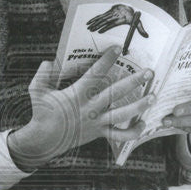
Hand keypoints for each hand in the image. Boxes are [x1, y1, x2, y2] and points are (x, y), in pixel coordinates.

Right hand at [7, 47, 155, 171]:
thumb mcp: (37, 91)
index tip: (118, 48)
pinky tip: (142, 123)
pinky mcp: (99, 134)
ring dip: (139, 106)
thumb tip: (48, 62)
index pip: (94, 74)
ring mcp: (96, 122)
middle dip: (133, 82)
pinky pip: (120, 135)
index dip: (106, 60)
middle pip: (115, 93)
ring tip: (153, 96)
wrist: (44, 141)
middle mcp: (89, 108)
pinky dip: (133, 132)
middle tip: (148, 72)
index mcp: (76, 95)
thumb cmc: (42, 113)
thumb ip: (42, 75)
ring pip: (122, 115)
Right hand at [86, 4, 148, 36]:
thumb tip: (147, 36)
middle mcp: (114, 16)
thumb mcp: (137, 22)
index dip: (106, 27)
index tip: (100, 31)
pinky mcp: (106, 13)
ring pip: (101, 18)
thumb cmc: (132, 16)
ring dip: (94, 23)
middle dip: (98, 25)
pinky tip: (88, 23)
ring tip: (89, 28)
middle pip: (105, 21)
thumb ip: (141, 29)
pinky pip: (99, 16)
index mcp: (121, 19)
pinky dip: (93, 19)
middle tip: (92, 30)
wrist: (127, 6)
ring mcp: (110, 14)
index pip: (112, 23)